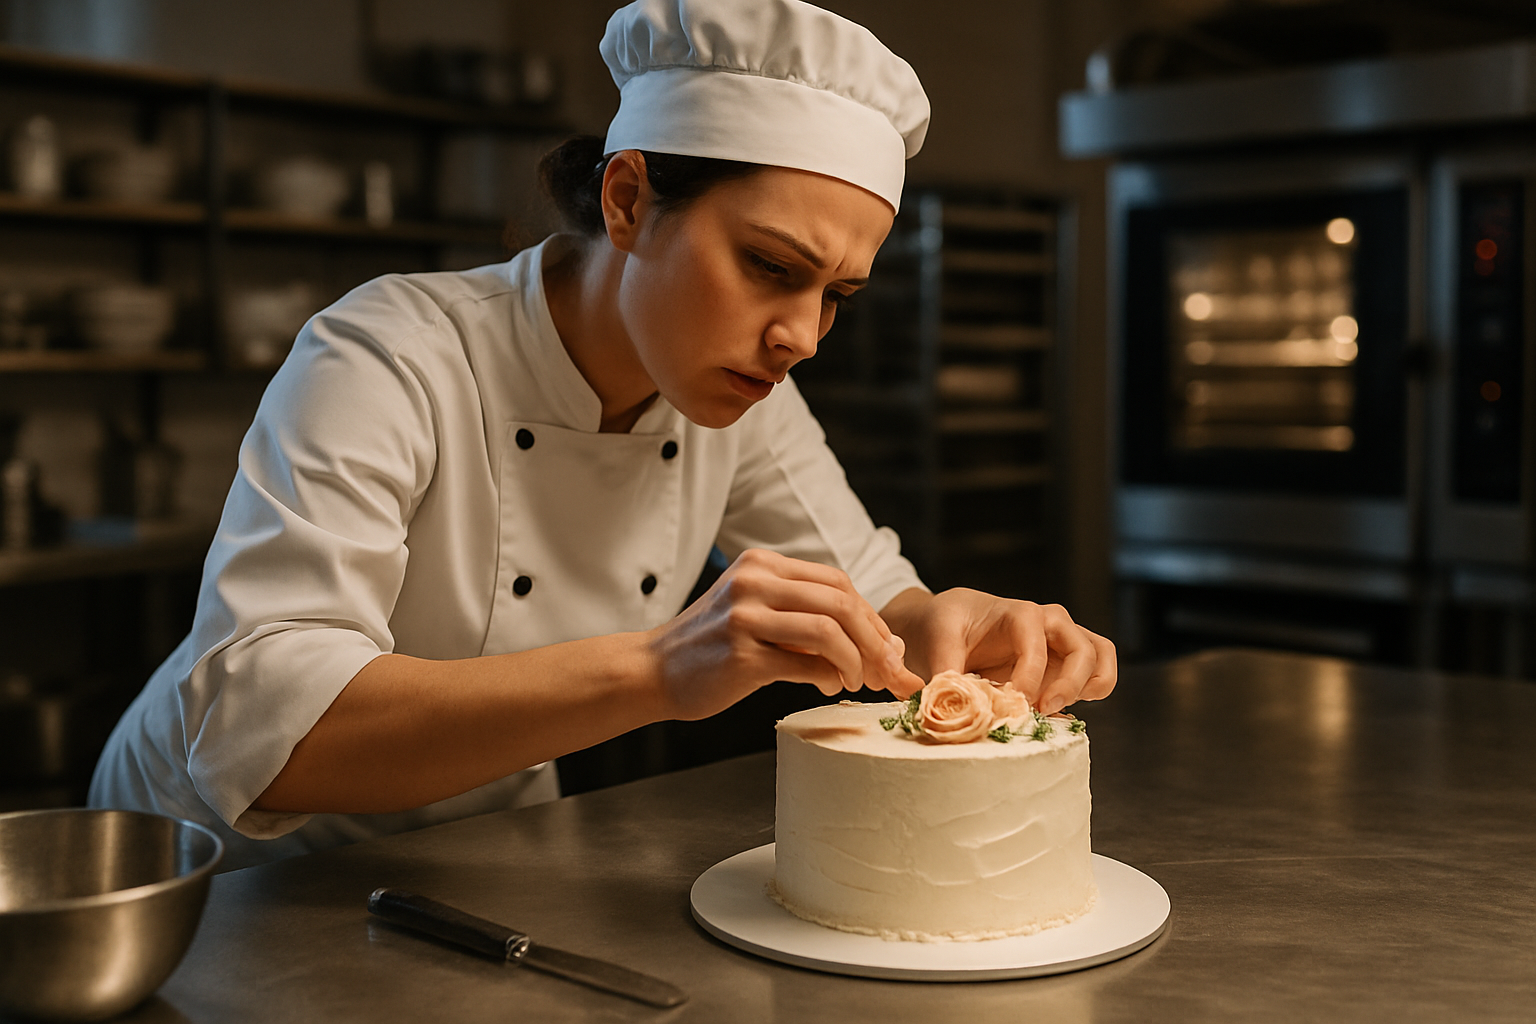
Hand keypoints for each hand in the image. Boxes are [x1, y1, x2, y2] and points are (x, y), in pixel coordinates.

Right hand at [646, 549, 925, 719]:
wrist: (653, 671)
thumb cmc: (712, 649)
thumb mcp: (757, 615)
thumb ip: (806, 618)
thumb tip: (881, 642)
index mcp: (761, 565)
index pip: (836, 581)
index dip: (870, 616)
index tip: (886, 648)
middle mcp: (754, 581)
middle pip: (841, 601)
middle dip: (875, 640)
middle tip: (887, 671)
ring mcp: (745, 616)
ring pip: (829, 629)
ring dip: (856, 660)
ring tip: (857, 681)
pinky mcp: (741, 653)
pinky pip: (805, 663)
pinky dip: (829, 676)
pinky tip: (830, 686)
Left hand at [883, 588, 1115, 714]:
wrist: (953, 618)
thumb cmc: (948, 622)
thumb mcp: (938, 637)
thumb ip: (945, 667)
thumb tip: (949, 702)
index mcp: (1021, 613)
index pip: (1038, 647)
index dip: (1029, 679)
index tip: (1010, 703)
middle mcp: (1050, 623)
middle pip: (1084, 650)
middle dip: (1070, 685)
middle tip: (1042, 711)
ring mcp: (1062, 640)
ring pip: (1100, 657)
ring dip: (1090, 686)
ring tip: (1058, 709)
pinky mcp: (1066, 661)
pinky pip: (1097, 671)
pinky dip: (1091, 691)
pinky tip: (1060, 708)